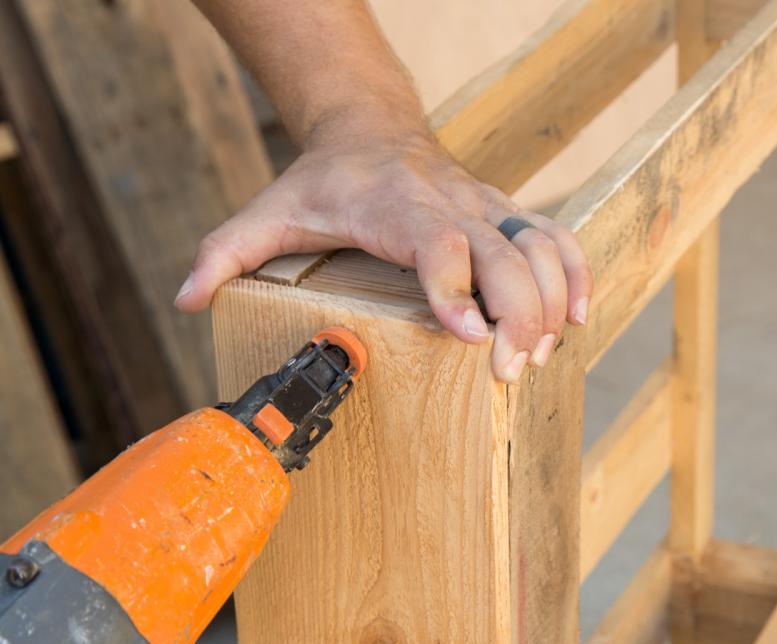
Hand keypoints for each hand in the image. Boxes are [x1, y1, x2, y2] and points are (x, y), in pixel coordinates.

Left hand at [176, 130, 592, 382]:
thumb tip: (186, 298)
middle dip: (518, 315)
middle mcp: (449, 203)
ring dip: (551, 304)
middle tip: (508, 370)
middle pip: (503, 254)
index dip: (456, 287)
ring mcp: (486, 207)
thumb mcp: (269, 212)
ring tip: (538, 357)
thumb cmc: (326, 180)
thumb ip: (227, 252)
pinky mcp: (508, 214)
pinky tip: (576, 319)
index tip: (469, 335)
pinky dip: (577, 276)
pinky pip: (558, 238)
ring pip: (541, 247)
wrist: (372, 126)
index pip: (436, 241)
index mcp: (391, 206)